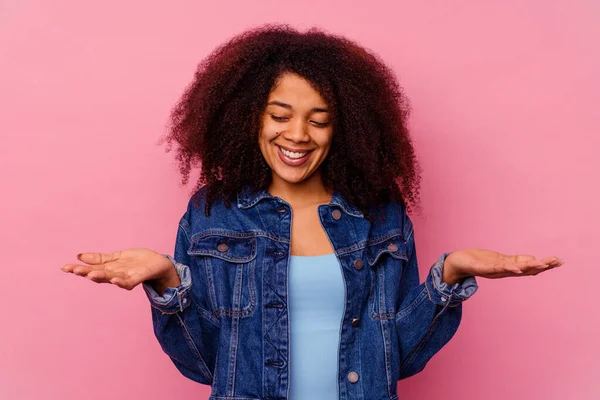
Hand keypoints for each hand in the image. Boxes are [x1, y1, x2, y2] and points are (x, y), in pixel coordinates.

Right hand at [61, 248, 176, 290]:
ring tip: (89, 274)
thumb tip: (78, 256)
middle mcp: (115, 275)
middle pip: (98, 274)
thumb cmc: (137, 261)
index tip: (64, 267)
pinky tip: (114, 279)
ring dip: (100, 277)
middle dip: (85, 272)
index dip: (78, 269)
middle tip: (73, 270)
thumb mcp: (116, 257)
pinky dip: (121, 282)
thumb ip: (99, 259)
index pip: (91, 268)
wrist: (159, 264)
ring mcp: (126, 277)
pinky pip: (128, 282)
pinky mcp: (138, 278)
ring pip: (110, 278)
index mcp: (109, 269)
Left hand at [443, 248, 564, 284]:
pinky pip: (497, 269)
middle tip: (558, 261)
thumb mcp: (500, 260)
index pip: (530, 266)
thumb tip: (533, 259)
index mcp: (509, 268)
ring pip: (515, 269)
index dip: (544, 264)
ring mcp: (494, 271)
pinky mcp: (482, 268)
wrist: (457, 263)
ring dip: (529, 267)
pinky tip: (517, 268)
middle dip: (542, 265)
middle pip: (526, 269)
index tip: (560, 261)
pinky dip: (508, 268)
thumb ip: (515, 261)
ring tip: (543, 264)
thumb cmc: (478, 261)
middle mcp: (504, 272)